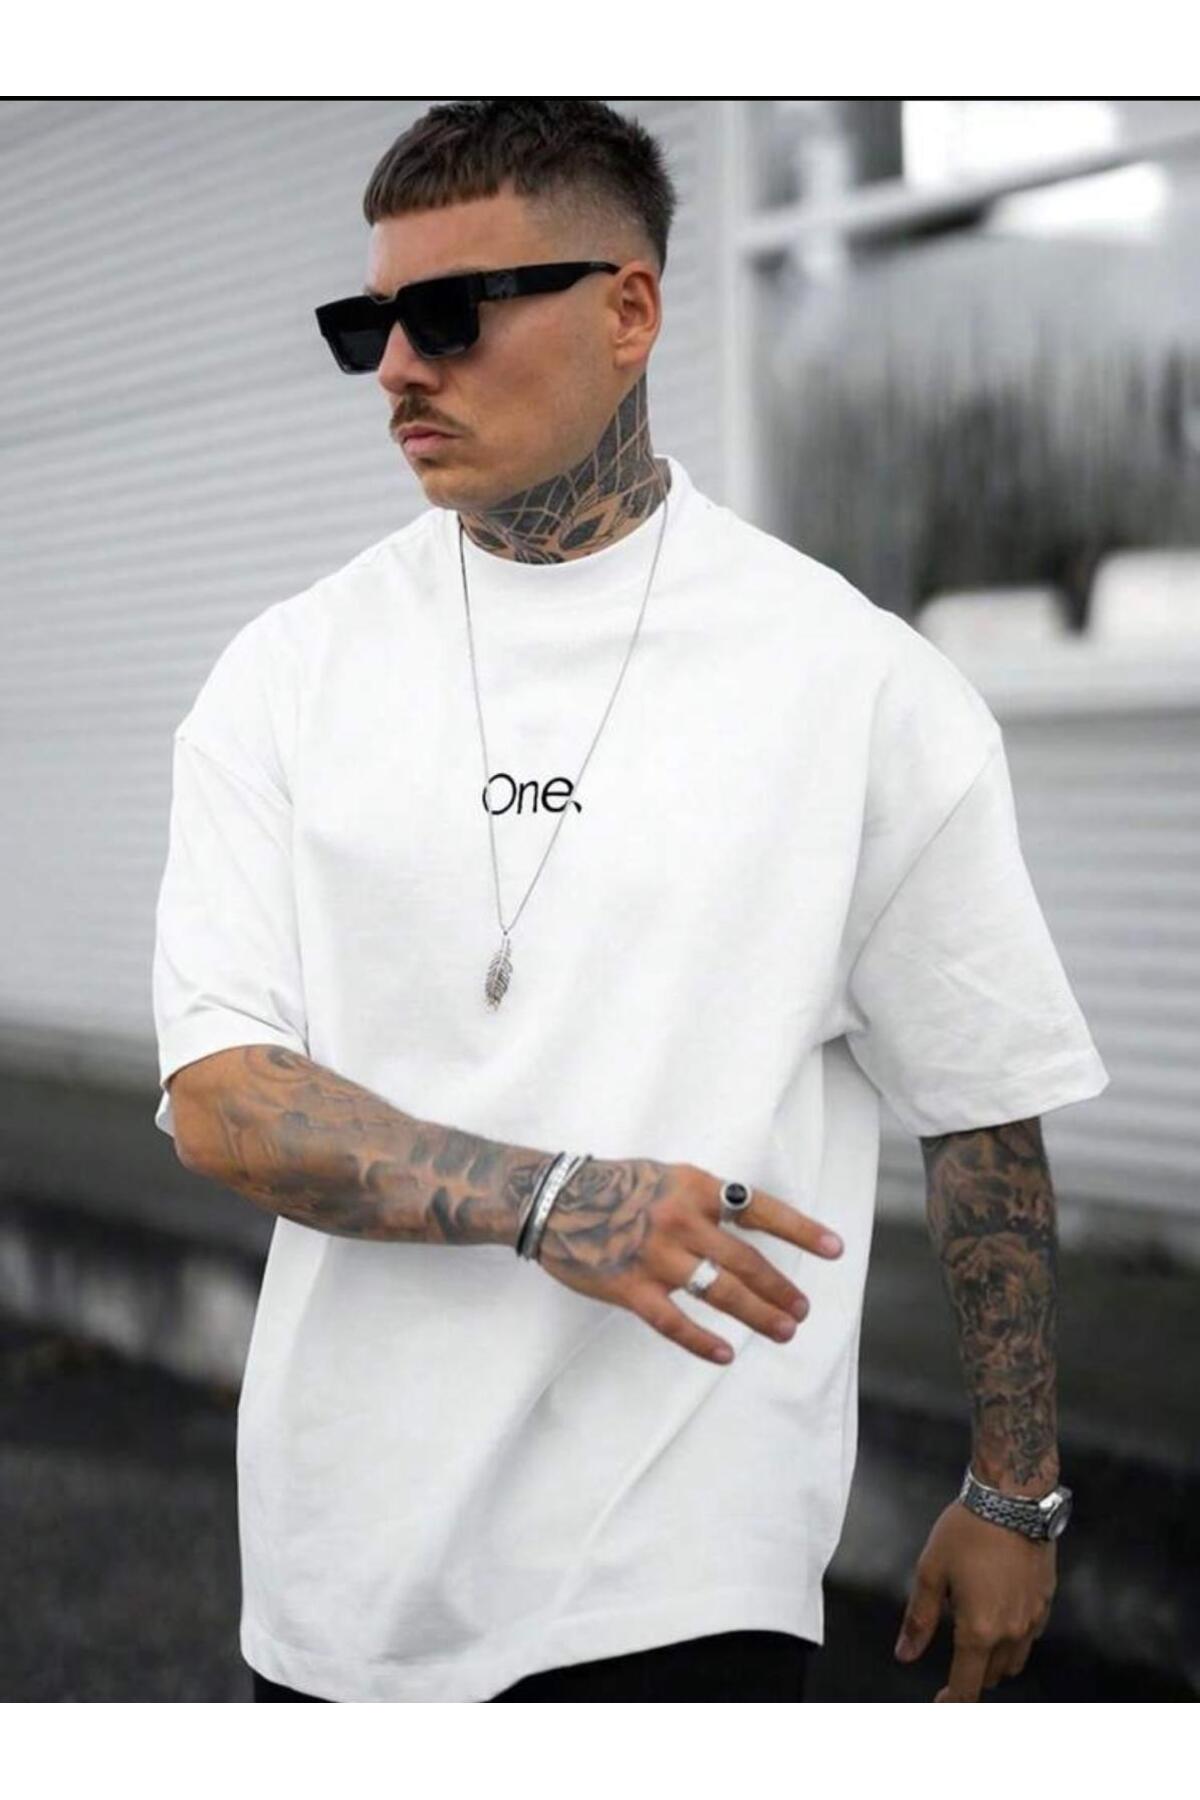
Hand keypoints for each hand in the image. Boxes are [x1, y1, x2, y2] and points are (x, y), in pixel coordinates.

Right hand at [535, 1157, 844, 1363]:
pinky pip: (673, 1321)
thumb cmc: (614, 1186)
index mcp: (694, 1187)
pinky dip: (701, 1341)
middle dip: (780, 1289)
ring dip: (757, 1315)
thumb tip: (750, 1221)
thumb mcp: (667, 1176)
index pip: (760, 1209)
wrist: (552, 1199)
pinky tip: (725, 1355)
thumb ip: (706, 1199)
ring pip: (719, 1292)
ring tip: (784, 1331)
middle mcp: (681, 1220)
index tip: (835, 1249)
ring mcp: (656, 1256)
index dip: (800, 1230)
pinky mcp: (629, 1287)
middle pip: (746, 1261)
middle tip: (802, 1309)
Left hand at [894, 1498, 1056, 1699]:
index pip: (967, 1686)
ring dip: (993, 1663)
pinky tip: (998, 1617)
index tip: (939, 1703)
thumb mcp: (931, 1571)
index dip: (951, 1701)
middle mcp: (1011, 1633)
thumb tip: (905, 1655)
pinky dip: (1013, 1640)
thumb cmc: (967, 1531)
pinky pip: (1029, 1638)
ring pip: (1013, 1662)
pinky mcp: (1046, 1602)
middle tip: (952, 1664)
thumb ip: (919, 1619)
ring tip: (974, 1640)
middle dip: (970, 1677)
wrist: (1013, 1500)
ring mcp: (1033, 1619)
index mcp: (979, 1630)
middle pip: (991, 1677)